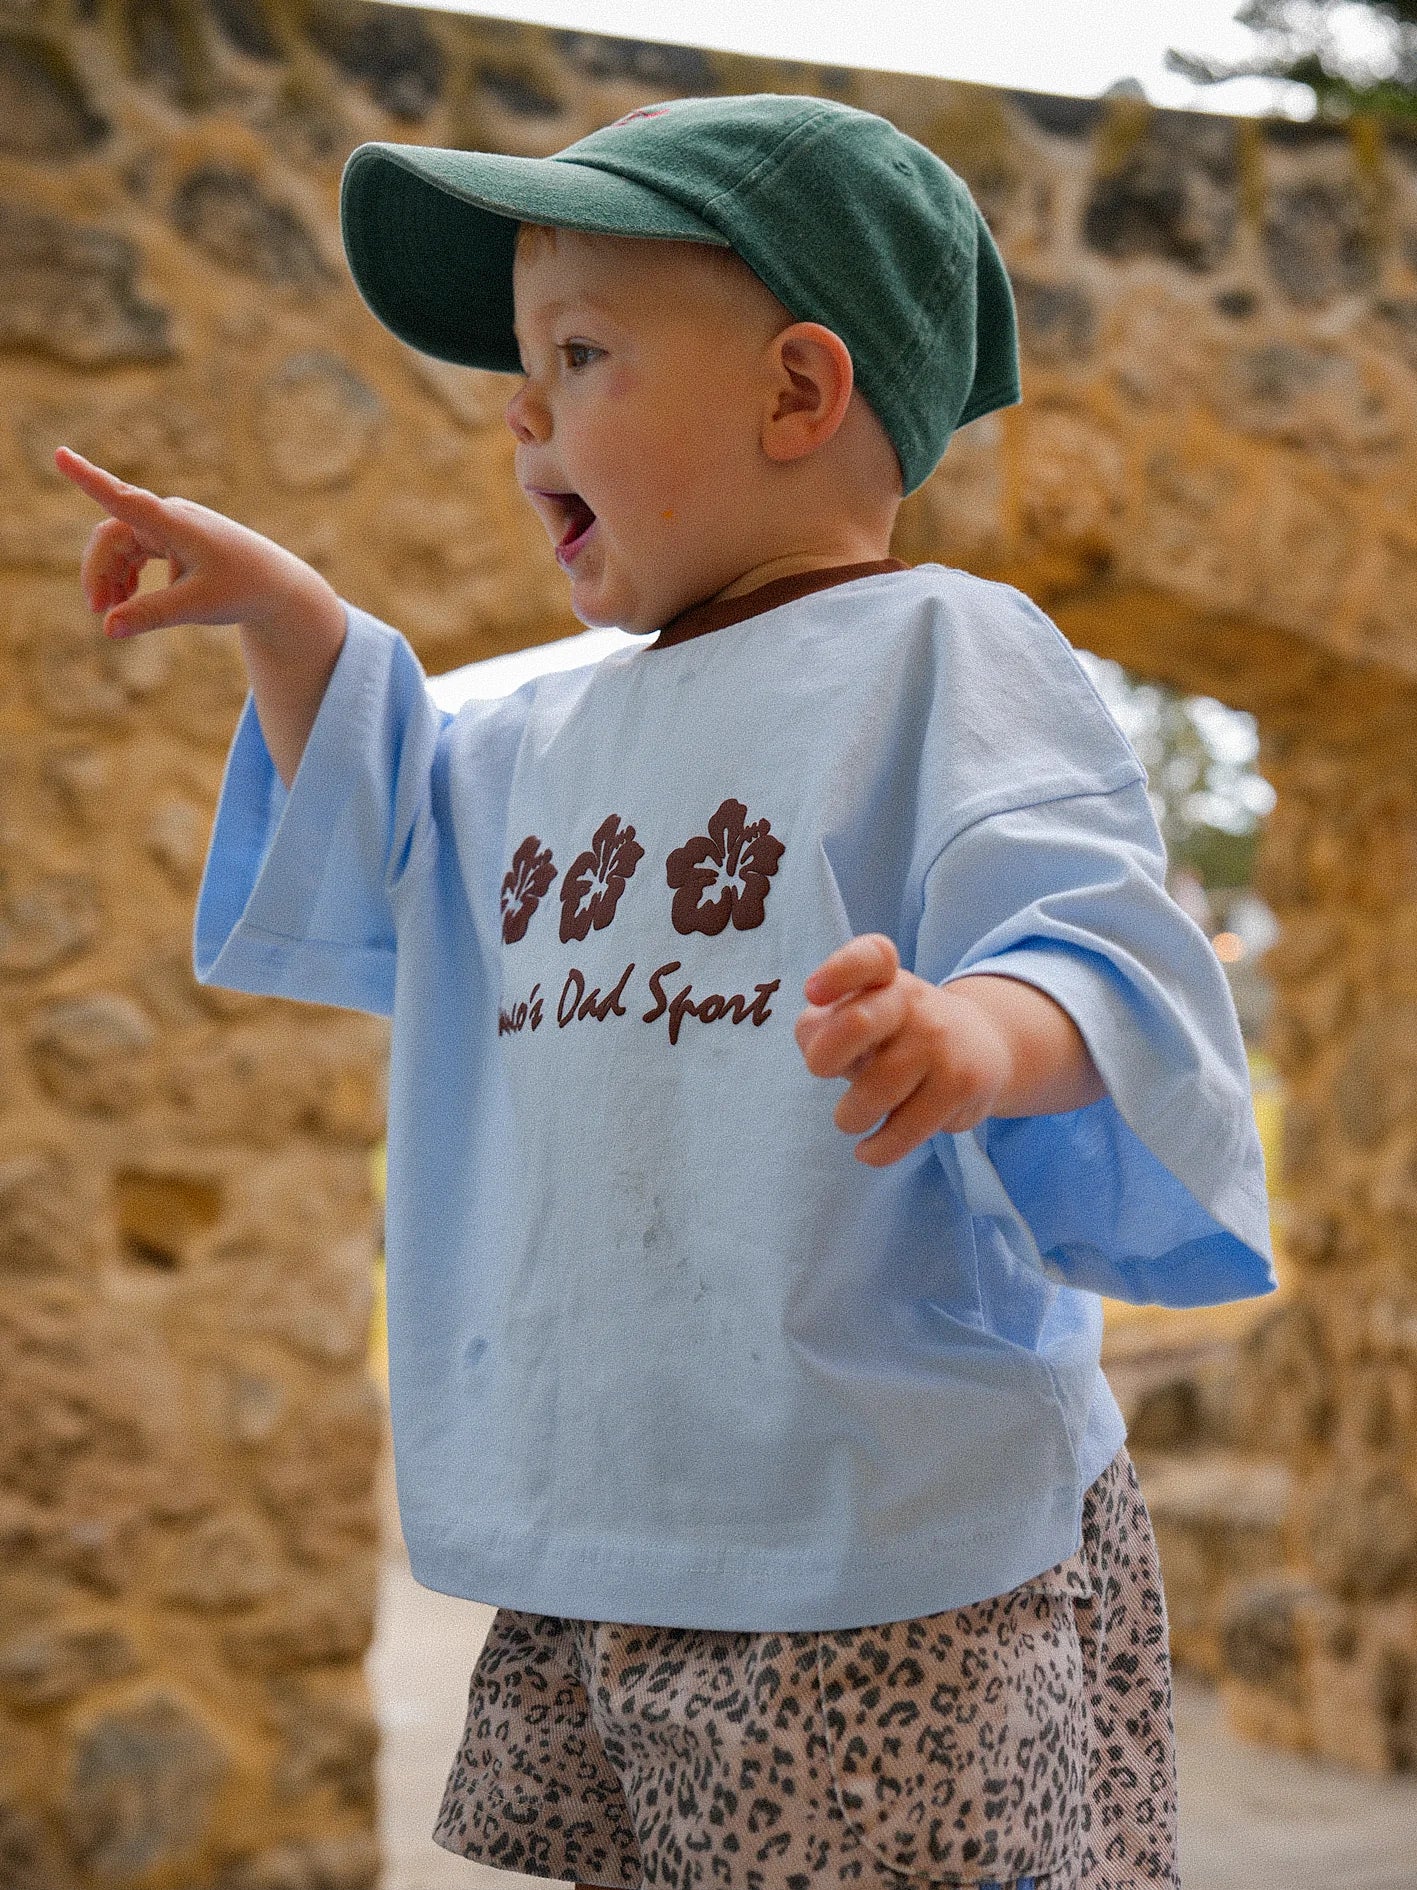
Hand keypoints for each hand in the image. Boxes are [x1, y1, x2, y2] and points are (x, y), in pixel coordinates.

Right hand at [56, 446, 333, 642]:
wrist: (277, 585)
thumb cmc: (243, 589)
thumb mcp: (197, 606)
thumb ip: (151, 614)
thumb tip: (107, 628)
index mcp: (176, 523)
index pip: (124, 499)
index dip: (88, 478)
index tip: (59, 454)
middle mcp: (169, 517)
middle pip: (112, 536)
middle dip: (99, 572)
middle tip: (98, 612)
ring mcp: (170, 526)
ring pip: (120, 546)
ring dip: (110, 577)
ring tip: (111, 613)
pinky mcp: (172, 539)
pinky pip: (134, 552)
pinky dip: (126, 577)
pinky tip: (125, 601)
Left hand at [794, 935, 1010, 1165]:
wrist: (984, 1046)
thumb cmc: (897, 1034)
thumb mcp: (859, 1017)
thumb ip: (822, 1027)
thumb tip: (812, 1043)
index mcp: (885, 979)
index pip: (870, 957)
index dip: (838, 971)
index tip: (813, 993)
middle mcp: (915, 1001)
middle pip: (857, 1022)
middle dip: (823, 1058)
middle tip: (822, 1072)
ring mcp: (941, 1043)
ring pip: (874, 1093)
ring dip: (850, 1117)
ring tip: (852, 1118)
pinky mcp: (962, 1085)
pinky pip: (904, 1130)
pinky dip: (877, 1149)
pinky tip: (868, 1149)